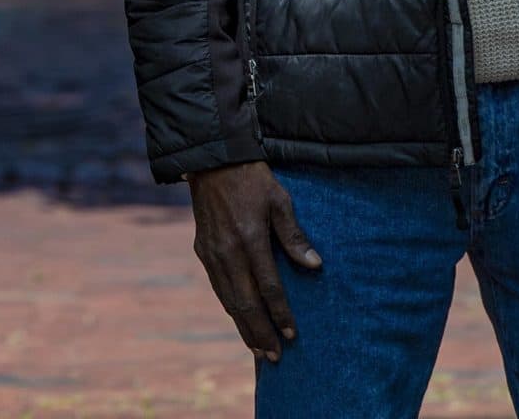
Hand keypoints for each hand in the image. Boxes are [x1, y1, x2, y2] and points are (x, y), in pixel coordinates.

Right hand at [186, 161, 321, 362]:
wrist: (212, 162)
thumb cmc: (253, 179)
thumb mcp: (280, 200)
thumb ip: (294, 236)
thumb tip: (315, 265)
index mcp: (250, 240)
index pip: (268, 288)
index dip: (281, 313)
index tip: (293, 334)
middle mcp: (228, 252)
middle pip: (246, 303)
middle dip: (261, 332)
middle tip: (275, 356)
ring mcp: (212, 254)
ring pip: (229, 300)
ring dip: (244, 327)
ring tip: (259, 348)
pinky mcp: (203, 251)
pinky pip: (218, 287)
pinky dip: (230, 308)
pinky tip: (240, 320)